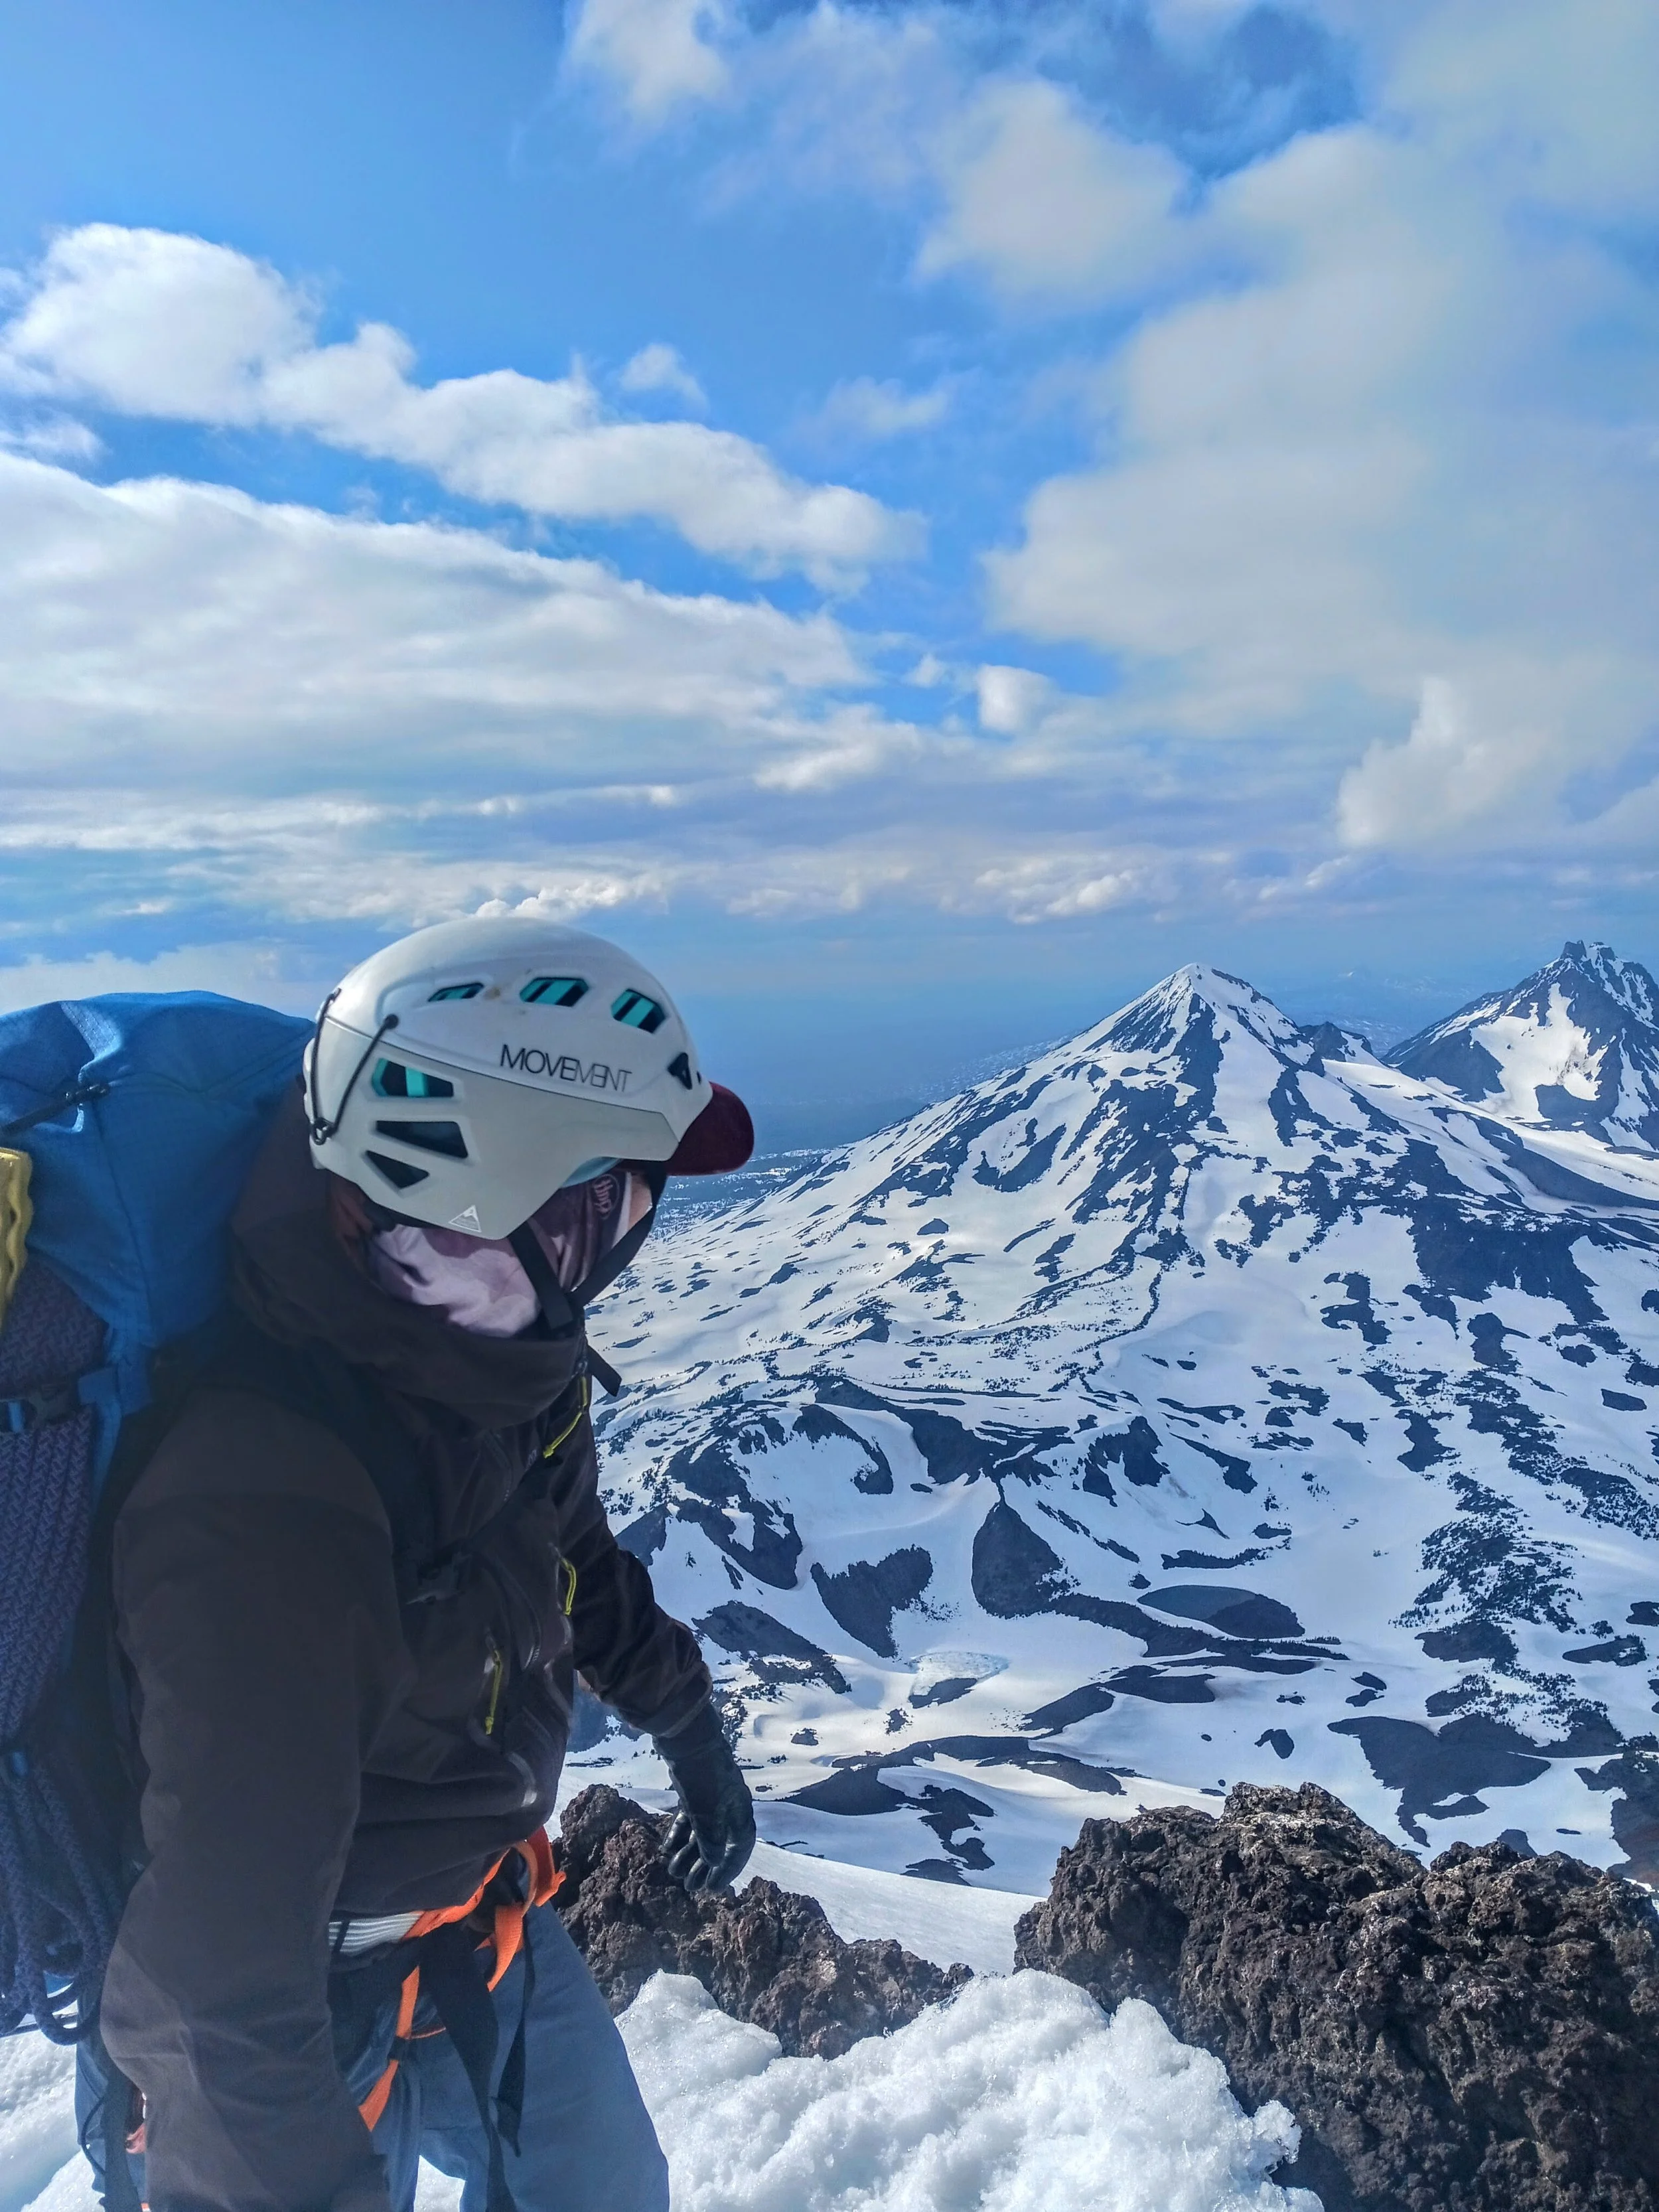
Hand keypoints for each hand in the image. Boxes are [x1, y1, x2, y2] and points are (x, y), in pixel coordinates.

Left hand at [654, 1705, 755, 1894]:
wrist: (685, 1736)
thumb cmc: (701, 1776)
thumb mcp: (706, 1811)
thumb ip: (710, 1839)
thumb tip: (714, 1864)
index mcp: (739, 1809)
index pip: (741, 1846)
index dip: (729, 1869)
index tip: (713, 1889)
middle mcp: (728, 1805)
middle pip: (720, 1842)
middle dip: (704, 1867)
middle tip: (690, 1888)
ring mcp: (710, 1796)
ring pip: (702, 1832)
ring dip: (689, 1854)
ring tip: (674, 1873)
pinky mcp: (693, 1789)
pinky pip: (689, 1819)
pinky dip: (679, 1835)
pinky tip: (667, 1850)